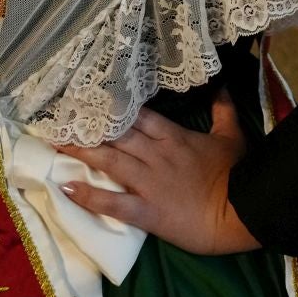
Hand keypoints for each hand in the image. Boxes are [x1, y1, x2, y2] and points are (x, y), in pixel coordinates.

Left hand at [56, 92, 259, 254]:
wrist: (242, 212)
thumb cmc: (238, 173)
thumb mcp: (232, 135)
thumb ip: (223, 109)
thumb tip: (222, 84)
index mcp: (173, 136)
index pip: (136, 116)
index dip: (110, 108)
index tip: (88, 100)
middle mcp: (156, 155)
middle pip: (115, 136)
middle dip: (87, 128)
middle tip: (60, 119)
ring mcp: (149, 183)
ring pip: (109, 162)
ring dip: (80, 153)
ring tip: (54, 144)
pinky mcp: (147, 211)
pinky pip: (113, 203)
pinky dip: (88, 196)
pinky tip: (66, 188)